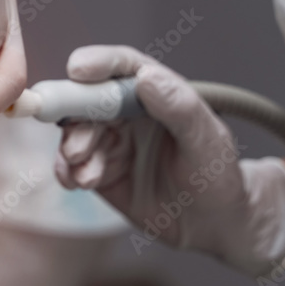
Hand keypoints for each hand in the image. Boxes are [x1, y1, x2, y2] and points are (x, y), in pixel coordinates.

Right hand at [55, 45, 284, 274]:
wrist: (212, 223)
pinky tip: (77, 182)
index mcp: (157, 93)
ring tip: (88, 175)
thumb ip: (180, 108)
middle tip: (76, 145)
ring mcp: (111, 140)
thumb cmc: (217, 177)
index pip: (123, 67)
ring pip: (76, 132)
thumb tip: (146, 77)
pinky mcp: (98, 168)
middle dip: (75, 117)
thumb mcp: (208, 142)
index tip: (77, 69)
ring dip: (73, 150)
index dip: (99, 62)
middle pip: (88, 99)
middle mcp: (128, 112)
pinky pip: (71, 164)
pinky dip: (67, 171)